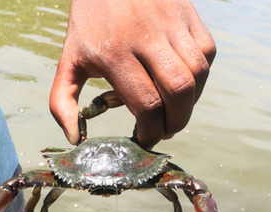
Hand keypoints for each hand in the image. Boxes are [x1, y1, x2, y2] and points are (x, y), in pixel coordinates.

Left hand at [49, 0, 215, 148]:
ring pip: (197, 75)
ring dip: (190, 103)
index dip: (151, 133)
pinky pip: (207, 53)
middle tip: (164, 131)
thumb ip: (62, 101)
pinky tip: (182, 82)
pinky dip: (200, 76)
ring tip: (174, 111)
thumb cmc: (88, 23)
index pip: (146, 105)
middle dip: (175, 123)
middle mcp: (146, 37)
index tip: (145, 140)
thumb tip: (75, 138)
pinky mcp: (187, 13)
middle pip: (178, 93)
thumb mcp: (69, 59)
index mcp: (113, 53)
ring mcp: (170, 23)